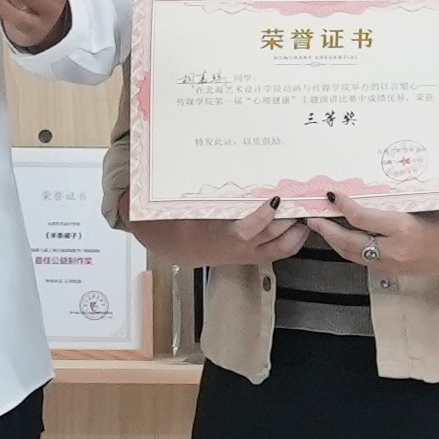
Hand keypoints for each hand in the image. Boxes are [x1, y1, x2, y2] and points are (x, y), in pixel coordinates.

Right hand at [136, 196, 312, 269]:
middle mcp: (242, 247)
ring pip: (283, 243)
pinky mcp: (260, 255)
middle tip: (302, 193)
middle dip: (290, 216)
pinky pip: (284, 250)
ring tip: (306, 205)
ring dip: (298, 226)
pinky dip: (296, 238)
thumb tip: (133, 182)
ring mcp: (253, 253)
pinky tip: (302, 221)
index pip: (247, 229)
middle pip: (273, 233)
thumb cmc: (181, 224)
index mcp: (222, 236)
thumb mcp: (169, 211)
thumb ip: (155, 199)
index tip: (274, 198)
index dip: (263, 216)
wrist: (185, 249)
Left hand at [299, 192, 438, 276]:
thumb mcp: (420, 206)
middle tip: (313, 218)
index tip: (331, 195)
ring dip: (335, 241)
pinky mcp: (393, 271)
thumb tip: (362, 195)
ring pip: (353, 254)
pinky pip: (363, 261)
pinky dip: (350, 249)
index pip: (362, 218)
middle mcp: (394, 250)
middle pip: (350, 241)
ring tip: (322, 228)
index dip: (343, 206)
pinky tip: (344, 239)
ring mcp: (392, 264)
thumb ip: (390, 205)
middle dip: (327, 230)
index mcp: (403, 228)